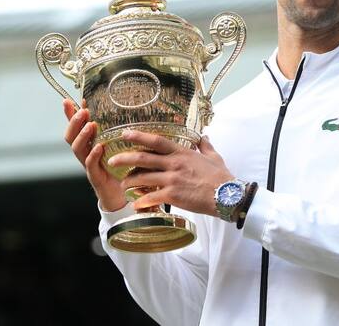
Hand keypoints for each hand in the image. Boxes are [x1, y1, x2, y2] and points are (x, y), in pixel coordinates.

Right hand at [63, 99, 126, 211]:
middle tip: (82, 110)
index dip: (73, 115)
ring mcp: (90, 166)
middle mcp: (87, 154)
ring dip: (82, 136)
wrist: (123, 197)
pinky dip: (93, 155)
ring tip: (90, 124)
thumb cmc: (124, 170)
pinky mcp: (96, 178)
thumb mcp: (123, 148)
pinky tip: (98, 147)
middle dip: (74, 122)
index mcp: (91, 145)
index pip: (78, 128)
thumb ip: (125, 134)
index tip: (71, 100)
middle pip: (72, 136)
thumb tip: (138, 113)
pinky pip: (90, 166)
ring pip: (78, 149)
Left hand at [108, 130, 233, 215]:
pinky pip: (150, 197)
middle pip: (142, 158)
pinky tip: (136, 204)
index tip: (125, 134)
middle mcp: (174, 164)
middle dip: (124, 158)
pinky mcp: (173, 195)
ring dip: (129, 182)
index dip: (139, 137)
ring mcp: (172, 180)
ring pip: (142, 178)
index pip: (157, 141)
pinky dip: (141, 201)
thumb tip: (204, 137)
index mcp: (182, 153)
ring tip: (123, 185)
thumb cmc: (221, 177)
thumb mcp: (214, 157)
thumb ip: (205, 146)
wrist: (227, 195)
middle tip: (112, 160)